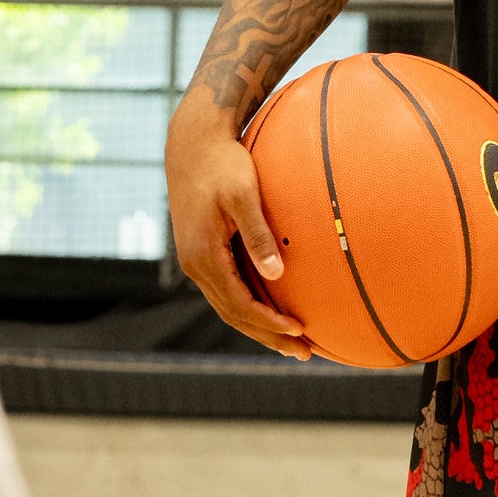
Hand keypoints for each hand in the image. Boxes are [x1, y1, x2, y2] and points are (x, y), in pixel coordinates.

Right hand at [164, 100, 313, 359]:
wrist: (192, 143)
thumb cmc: (222, 164)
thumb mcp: (242, 196)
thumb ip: (258, 235)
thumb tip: (276, 275)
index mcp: (203, 256)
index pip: (240, 305)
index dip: (270, 323)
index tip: (301, 332)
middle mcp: (195, 265)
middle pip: (234, 315)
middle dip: (269, 336)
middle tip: (305, 353)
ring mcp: (195, 260)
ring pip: (229, 306)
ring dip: (259, 326)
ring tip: (291, 342)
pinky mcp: (201, 251)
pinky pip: (226, 290)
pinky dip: (248, 306)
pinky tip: (269, 309)